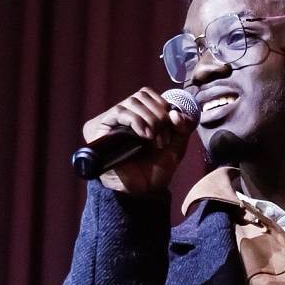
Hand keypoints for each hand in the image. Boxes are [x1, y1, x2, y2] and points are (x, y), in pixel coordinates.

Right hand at [82, 87, 196, 193]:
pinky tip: (145, 135)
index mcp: (140, 115)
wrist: (143, 190)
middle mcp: (124, 116)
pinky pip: (119, 113)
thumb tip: (175, 113)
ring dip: (150, 119)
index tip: (173, 125)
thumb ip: (183, 126)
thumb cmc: (157, 167)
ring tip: (154, 140)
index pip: (148, 94)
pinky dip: (136, 121)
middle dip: (158, 116)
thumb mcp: (177, 144)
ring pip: (131, 102)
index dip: (162, 105)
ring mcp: (112, 122)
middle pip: (141, 96)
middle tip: (162, 139)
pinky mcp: (101, 129)